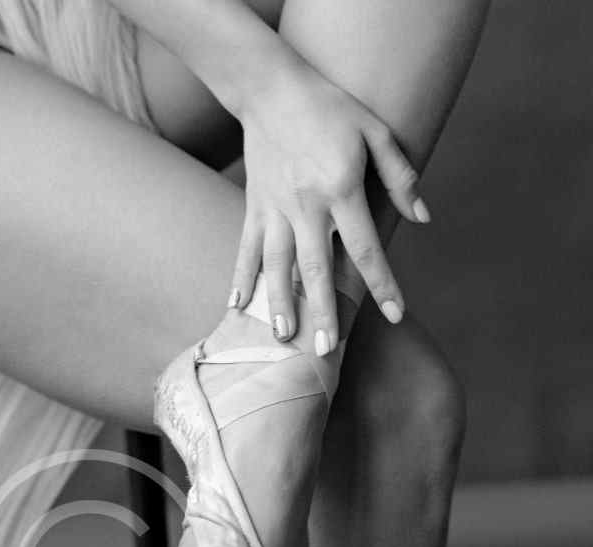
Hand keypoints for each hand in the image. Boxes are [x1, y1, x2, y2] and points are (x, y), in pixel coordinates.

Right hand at [229, 48, 428, 352]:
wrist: (271, 87)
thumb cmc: (331, 108)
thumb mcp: (376, 132)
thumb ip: (400, 177)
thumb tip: (421, 217)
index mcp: (341, 188)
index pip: (365, 247)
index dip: (383, 283)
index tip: (396, 314)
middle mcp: (305, 205)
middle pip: (315, 269)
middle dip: (321, 311)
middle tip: (324, 349)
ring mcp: (274, 209)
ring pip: (276, 266)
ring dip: (278, 304)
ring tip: (281, 338)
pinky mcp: (253, 206)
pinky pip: (245, 248)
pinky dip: (240, 278)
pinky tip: (236, 307)